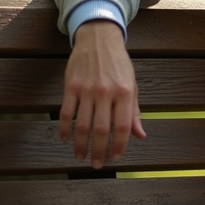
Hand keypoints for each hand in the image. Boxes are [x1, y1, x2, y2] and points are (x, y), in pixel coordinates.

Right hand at [60, 20, 145, 168]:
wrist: (99, 40)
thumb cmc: (120, 65)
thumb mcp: (132, 86)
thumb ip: (134, 112)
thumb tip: (140, 135)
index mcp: (125, 93)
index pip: (123, 126)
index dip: (120, 145)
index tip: (116, 158)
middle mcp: (106, 93)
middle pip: (100, 129)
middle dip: (98, 151)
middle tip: (96, 165)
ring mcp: (86, 90)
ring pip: (81, 125)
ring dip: (80, 144)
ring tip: (80, 157)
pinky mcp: (70, 86)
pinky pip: (65, 112)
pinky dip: (64, 128)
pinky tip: (66, 139)